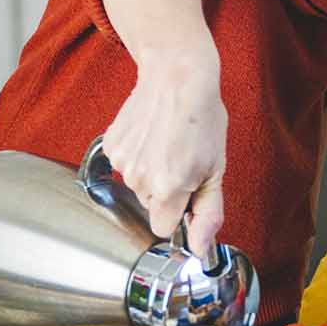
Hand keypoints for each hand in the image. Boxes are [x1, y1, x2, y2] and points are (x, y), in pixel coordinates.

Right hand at [103, 52, 227, 253]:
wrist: (177, 76)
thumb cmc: (202, 118)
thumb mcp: (216, 170)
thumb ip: (208, 214)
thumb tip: (200, 249)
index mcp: (168, 188)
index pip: (163, 228)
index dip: (177, 213)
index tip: (187, 193)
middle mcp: (140, 179)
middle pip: (150, 205)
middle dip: (165, 191)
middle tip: (181, 160)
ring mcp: (122, 162)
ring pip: (136, 186)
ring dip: (150, 173)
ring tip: (166, 144)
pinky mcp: (110, 147)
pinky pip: (123, 166)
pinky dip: (136, 156)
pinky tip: (150, 136)